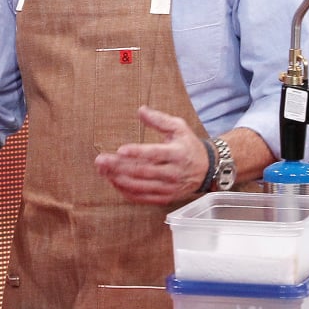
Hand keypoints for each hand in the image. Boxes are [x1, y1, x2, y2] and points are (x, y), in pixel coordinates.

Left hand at [93, 106, 209, 204]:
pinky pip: (142, 198)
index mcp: (177, 153)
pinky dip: (126, 192)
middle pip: (142, 171)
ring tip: (102, 171)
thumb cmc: (189, 145)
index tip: (120, 150)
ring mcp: (169, 188)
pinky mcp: (165, 198)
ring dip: (118, 179)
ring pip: (140, 187)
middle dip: (119, 166)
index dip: (137, 153)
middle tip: (100, 160)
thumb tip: (141, 110)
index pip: (154, 154)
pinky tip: (113, 182)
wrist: (207, 170)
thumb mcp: (179, 127)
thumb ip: (159, 119)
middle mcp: (173, 173)